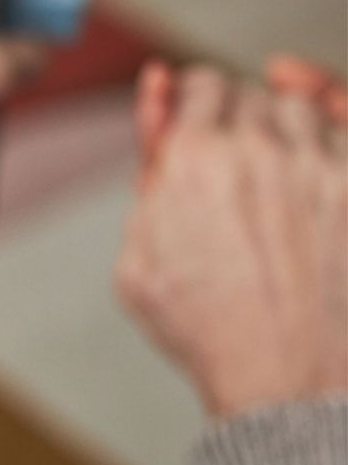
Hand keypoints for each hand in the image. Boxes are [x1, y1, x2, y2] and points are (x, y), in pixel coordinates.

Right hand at [119, 63, 347, 416]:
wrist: (284, 379)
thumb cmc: (211, 331)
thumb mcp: (138, 261)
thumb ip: (148, 175)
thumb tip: (157, 109)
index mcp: (194, 158)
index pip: (200, 85)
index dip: (196, 102)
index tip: (199, 120)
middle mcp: (257, 147)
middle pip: (250, 94)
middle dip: (236, 119)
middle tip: (231, 163)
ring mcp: (317, 162)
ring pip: (301, 108)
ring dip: (284, 127)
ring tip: (274, 175)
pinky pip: (344, 130)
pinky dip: (329, 136)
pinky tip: (310, 169)